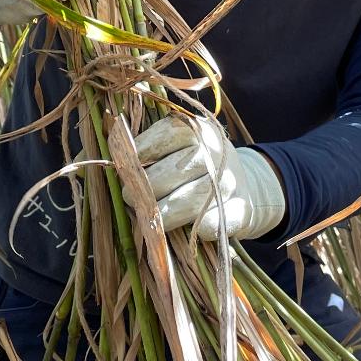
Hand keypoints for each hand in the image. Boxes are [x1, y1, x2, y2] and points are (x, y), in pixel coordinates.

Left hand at [129, 116, 285, 241]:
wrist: (243, 186)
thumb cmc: (196, 165)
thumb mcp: (179, 145)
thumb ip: (151, 147)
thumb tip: (116, 160)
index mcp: (199, 130)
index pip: (164, 136)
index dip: (139, 153)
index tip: (124, 166)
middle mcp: (216, 154)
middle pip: (171, 171)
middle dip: (144, 188)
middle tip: (129, 197)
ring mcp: (229, 184)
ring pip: (186, 201)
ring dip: (160, 213)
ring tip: (146, 216)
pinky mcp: (238, 212)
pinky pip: (207, 225)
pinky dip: (189, 230)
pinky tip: (178, 229)